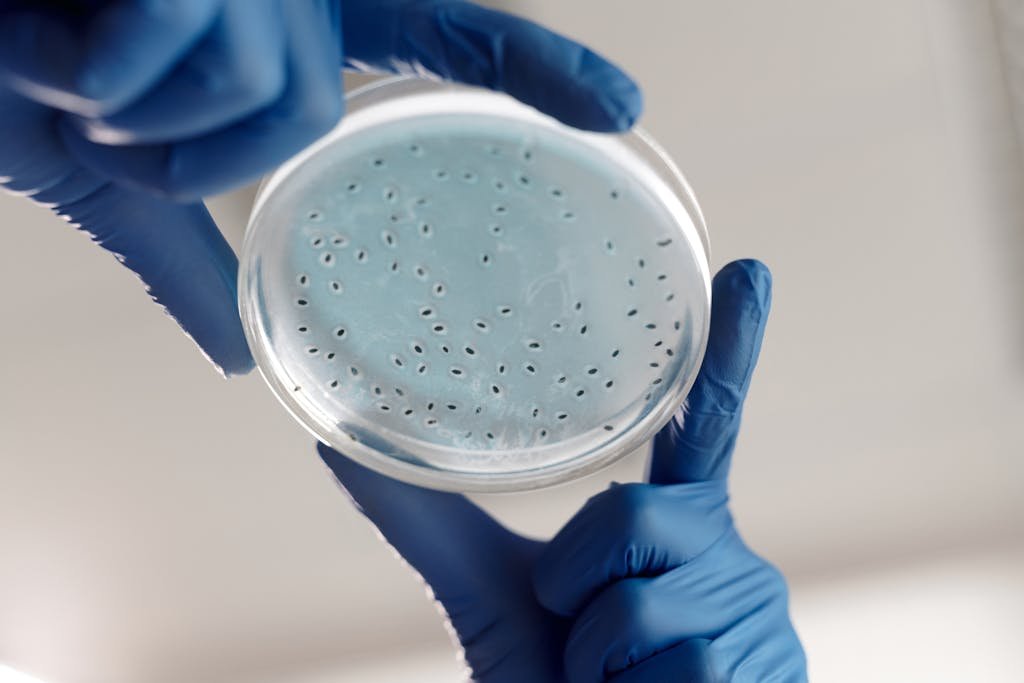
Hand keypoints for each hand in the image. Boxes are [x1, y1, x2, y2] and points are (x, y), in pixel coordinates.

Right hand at [0, 1, 641, 375]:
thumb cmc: (22, 82)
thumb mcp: (118, 184)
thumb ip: (194, 264)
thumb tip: (242, 360)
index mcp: (287, 35)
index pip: (443, 41)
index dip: (533, 72)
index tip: (620, 110)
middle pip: (300, 110)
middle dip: (195, 146)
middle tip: (102, 117)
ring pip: (254, 93)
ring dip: (133, 117)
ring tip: (69, 75)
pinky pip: (174, 53)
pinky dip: (94, 76)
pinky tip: (50, 43)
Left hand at [318, 260, 806, 681]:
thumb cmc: (555, 679)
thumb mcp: (490, 593)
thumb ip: (424, 518)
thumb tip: (331, 441)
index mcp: (670, 518)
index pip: (703, 422)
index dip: (730, 347)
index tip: (749, 269)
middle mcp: (719, 547)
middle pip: (629, 519)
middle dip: (573, 585)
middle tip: (576, 633)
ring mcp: (749, 609)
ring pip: (641, 602)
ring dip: (592, 657)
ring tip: (610, 681)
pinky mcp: (763, 669)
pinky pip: (674, 661)